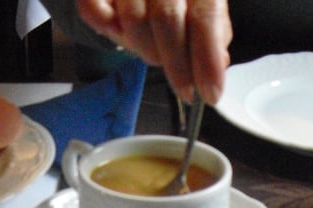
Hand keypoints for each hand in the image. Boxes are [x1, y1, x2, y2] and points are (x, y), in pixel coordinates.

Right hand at [77, 0, 231, 103]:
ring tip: (154, 52)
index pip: (205, 15)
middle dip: (176, 64)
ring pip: (132, 18)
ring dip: (144, 49)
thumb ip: (213, 35)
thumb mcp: (204, 10)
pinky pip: (93, 10)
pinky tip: (120, 32)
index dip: (207, 59)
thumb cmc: (178, 0)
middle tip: (183, 86)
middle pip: (167, 18)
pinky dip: (105, 28)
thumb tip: (219, 63)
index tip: (209, 93)